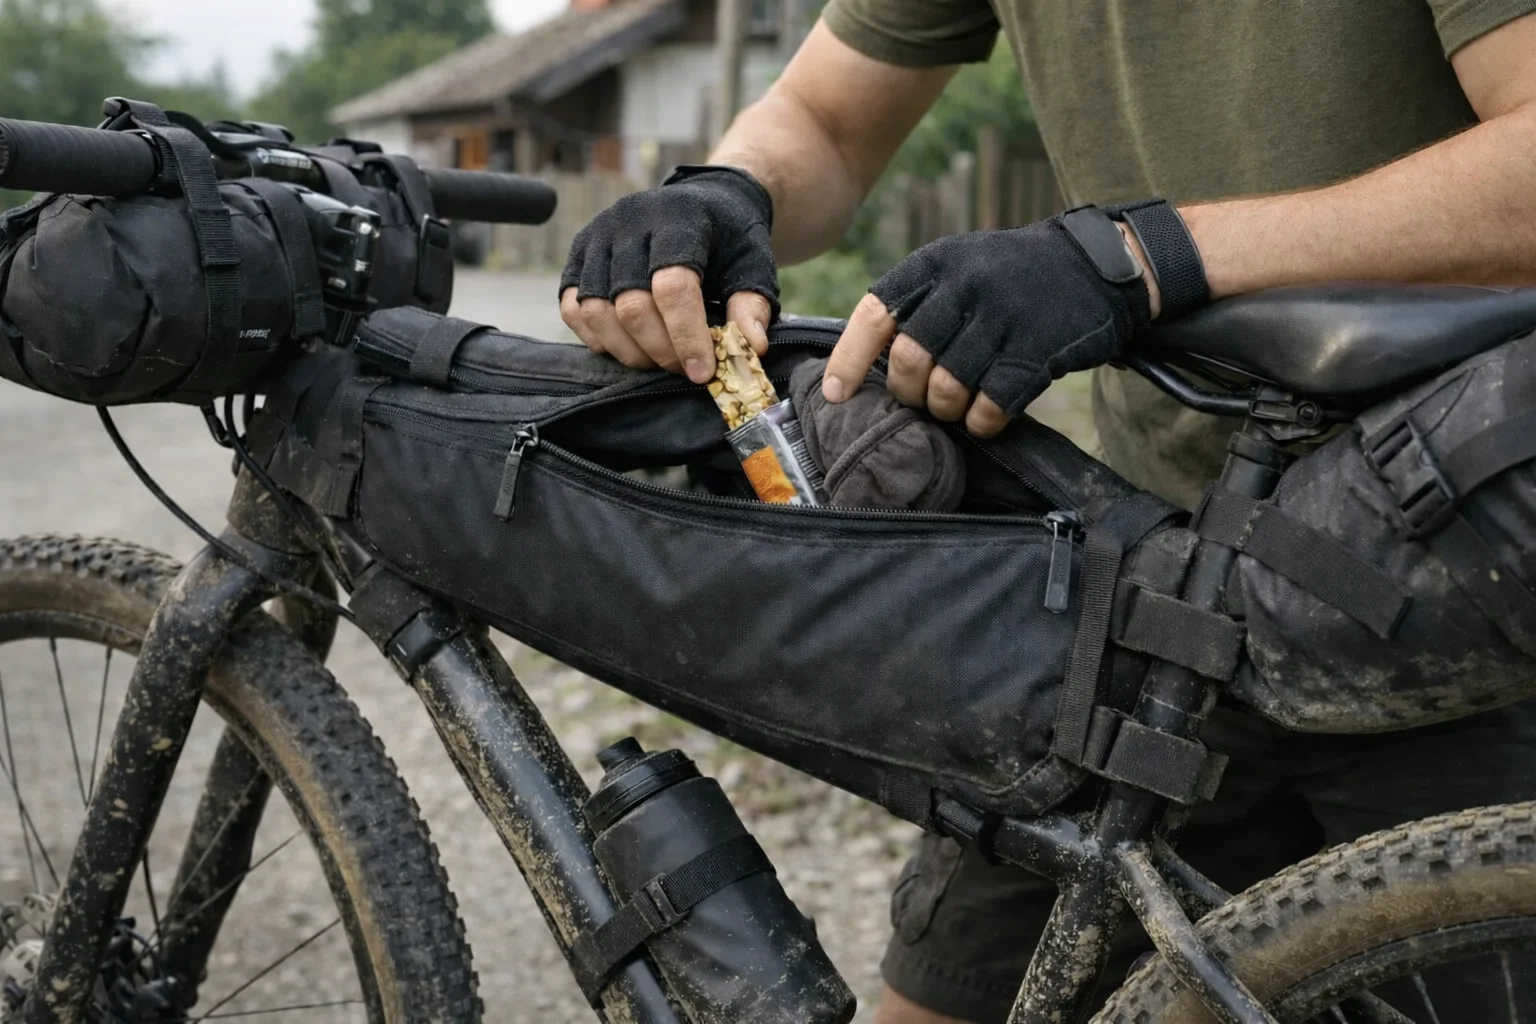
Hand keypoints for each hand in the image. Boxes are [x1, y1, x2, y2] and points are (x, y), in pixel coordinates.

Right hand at [560, 166, 777, 382]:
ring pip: (596, 310)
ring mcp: (597, 237)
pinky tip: (628, 346)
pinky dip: (598, 338)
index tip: (702, 372)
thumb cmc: (730, 239)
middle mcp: (629, 222)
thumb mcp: (753, 265)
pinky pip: (573, 308)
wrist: (706, 204)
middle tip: (683, 368)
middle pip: (631, 304)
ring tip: (657, 360)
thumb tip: (751, 349)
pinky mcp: (578, 255)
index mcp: (678, 218)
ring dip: (628, 350)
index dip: (686, 336)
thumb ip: (752, 305)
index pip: (672, 286)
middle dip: (659, 350)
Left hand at [823, 210, 1160, 437]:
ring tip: (959, 405)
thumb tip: (859, 364)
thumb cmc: (1012, 279)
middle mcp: (964, 286)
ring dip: (947, 411)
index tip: (835, 395)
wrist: (1098, 266)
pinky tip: (988, 417)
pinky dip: (982, 422)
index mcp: (935, 264)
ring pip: (947, 389)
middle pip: (908, 362)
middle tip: (925, 399)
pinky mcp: (1038, 348)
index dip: (849, 360)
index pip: (874, 315)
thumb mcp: (959, 268)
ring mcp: (1003, 316)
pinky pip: (991, 406)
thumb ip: (916, 305)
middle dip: (910, 393)